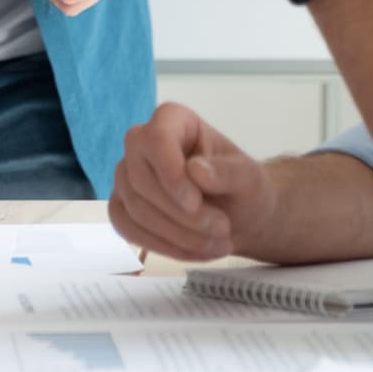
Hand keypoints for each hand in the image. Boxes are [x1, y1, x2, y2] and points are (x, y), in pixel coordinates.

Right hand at [109, 103, 280, 261]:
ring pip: (134, 207)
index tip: (195, 203)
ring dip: (176, 235)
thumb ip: (228, 172)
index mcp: (173, 120)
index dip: (170, 173)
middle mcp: (142, 143)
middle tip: (222, 230)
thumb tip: (195, 170)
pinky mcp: (122, 205)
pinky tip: (192, 251)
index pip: (155, 138)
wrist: (238, 217)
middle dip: (180, 214)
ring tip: (216, 245)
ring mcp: (127, 175)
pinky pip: (127, 228)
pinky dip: (161, 246)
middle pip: (140, 178)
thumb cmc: (243, 189)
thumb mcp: (250, 179)